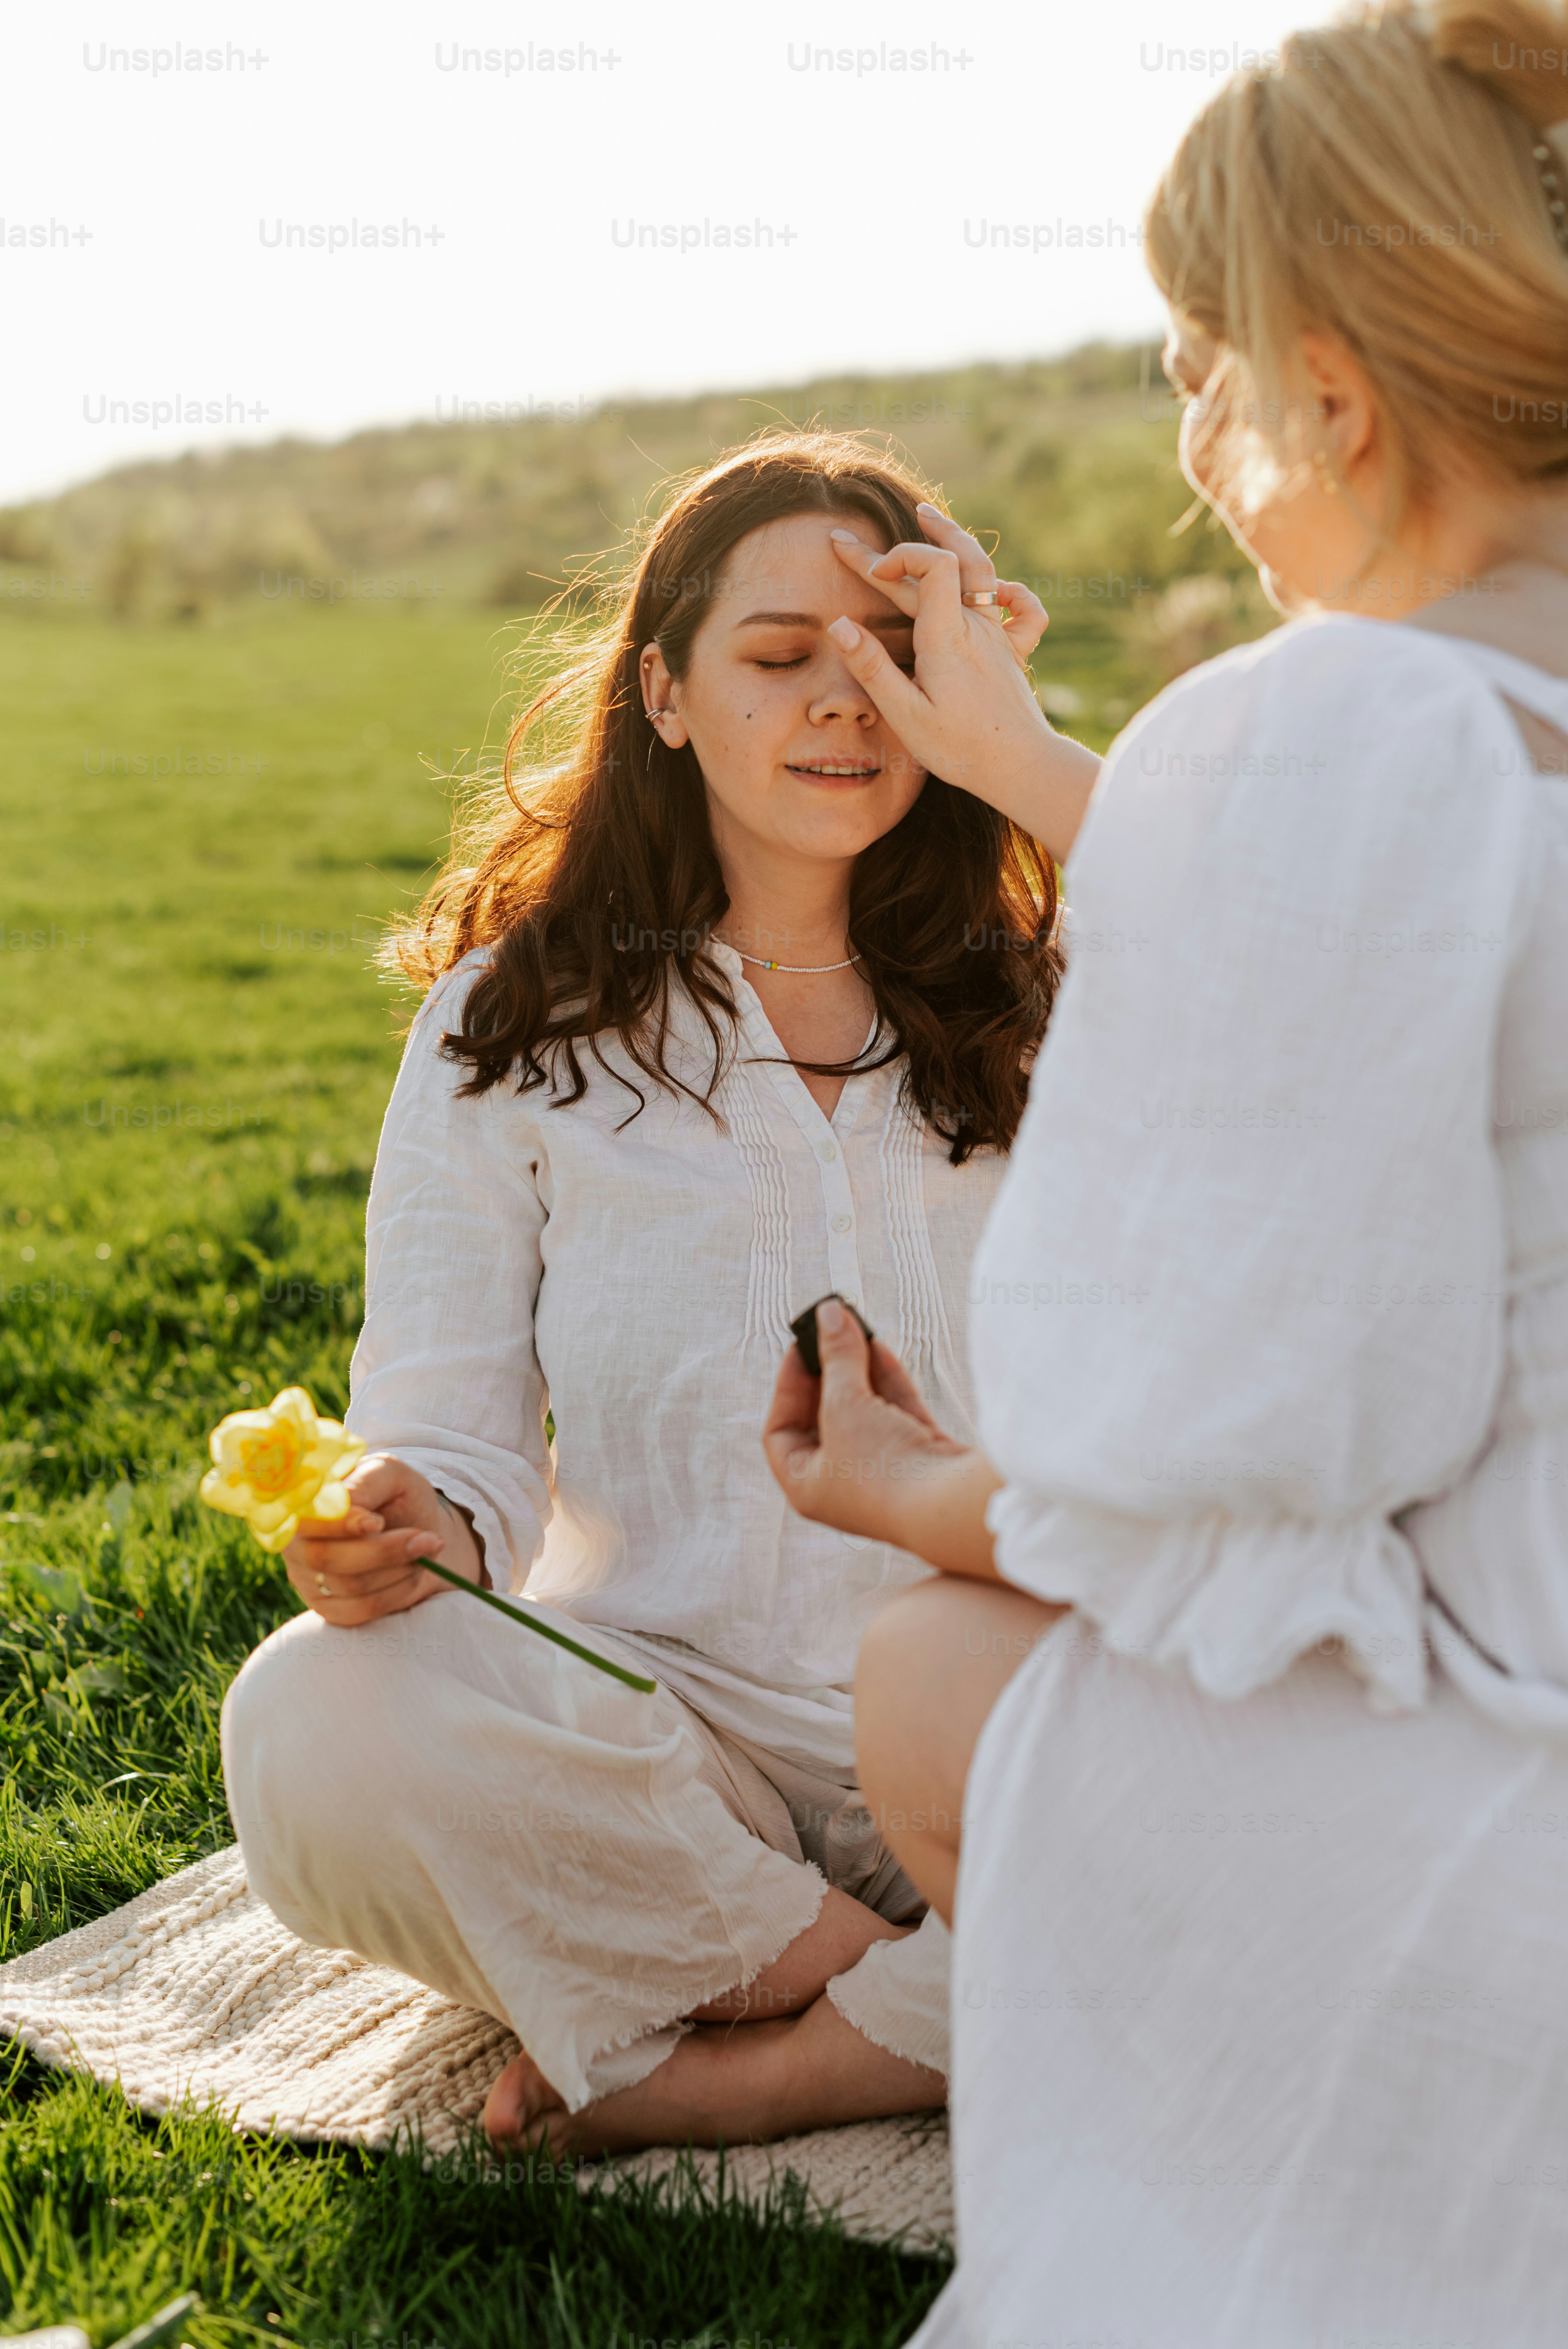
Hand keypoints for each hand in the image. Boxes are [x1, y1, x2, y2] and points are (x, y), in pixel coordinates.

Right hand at [283, 1453, 482, 1626]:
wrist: (417, 1531)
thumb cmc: (398, 1497)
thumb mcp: (390, 1474)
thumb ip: (367, 1481)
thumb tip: (347, 1504)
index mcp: (303, 1502)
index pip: (305, 1520)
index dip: (339, 1524)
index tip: (377, 1522)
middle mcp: (295, 1542)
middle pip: (324, 1558)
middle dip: (383, 1551)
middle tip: (428, 1538)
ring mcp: (307, 1578)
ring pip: (348, 1585)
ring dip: (398, 1569)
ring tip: (426, 1549)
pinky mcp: (328, 1608)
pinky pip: (360, 1610)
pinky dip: (397, 1592)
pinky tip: (415, 1572)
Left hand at [763, 1298, 973, 1548]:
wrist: (950, 1504)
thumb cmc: (882, 1468)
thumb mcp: (843, 1403)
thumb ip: (836, 1356)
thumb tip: (829, 1313)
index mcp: (808, 1486)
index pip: (782, 1432)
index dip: (787, 1386)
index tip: (799, 1347)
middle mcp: (843, 1484)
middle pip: (825, 1417)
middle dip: (829, 1372)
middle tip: (832, 1330)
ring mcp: (883, 1472)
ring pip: (864, 1412)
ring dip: (860, 1370)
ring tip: (857, 1328)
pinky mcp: (918, 1459)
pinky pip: (895, 1414)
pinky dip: (888, 1382)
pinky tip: (881, 1348)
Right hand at [826, 505, 1100, 864]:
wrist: (1020, 767)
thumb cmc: (960, 748)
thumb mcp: (905, 714)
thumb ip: (872, 667)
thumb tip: (840, 624)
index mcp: (947, 636)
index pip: (933, 566)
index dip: (899, 555)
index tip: (868, 570)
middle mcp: (976, 626)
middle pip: (947, 562)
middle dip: (897, 547)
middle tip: (855, 539)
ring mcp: (998, 636)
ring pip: (981, 572)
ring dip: (953, 539)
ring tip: (926, 517)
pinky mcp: (1012, 652)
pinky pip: (1023, 610)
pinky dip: (1008, 590)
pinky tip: (995, 587)